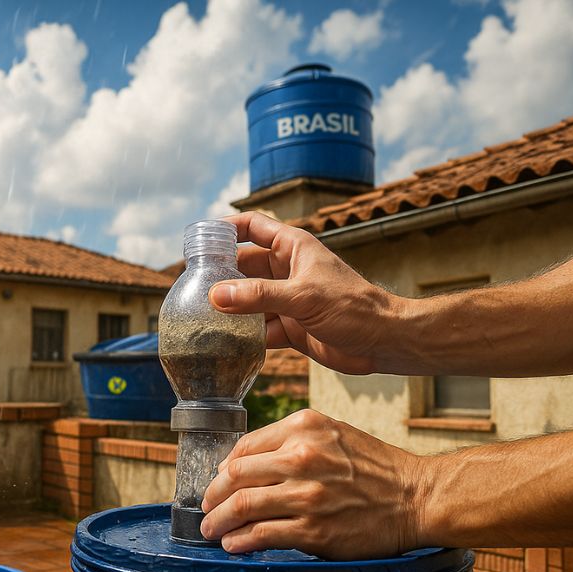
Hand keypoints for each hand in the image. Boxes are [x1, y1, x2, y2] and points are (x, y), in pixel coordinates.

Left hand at [200, 409, 426, 559]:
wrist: (417, 498)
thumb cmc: (374, 468)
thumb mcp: (333, 435)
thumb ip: (290, 442)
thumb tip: (240, 465)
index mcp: (305, 428)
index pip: (245, 448)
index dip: (224, 468)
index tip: (218, 482)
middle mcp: (303, 457)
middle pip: (236, 476)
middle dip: (213, 496)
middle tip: (207, 508)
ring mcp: (308, 495)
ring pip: (242, 506)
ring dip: (219, 521)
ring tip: (212, 529)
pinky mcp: (314, 530)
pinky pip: (262, 535)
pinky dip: (240, 541)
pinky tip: (233, 544)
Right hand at [210, 212, 403, 374]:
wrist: (382, 342)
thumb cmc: (353, 307)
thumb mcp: (303, 296)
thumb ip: (258, 296)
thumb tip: (215, 295)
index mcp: (292, 248)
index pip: (251, 227)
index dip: (224, 229)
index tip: (198, 241)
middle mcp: (286, 271)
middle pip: (242, 267)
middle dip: (218, 276)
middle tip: (190, 288)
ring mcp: (286, 300)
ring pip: (246, 300)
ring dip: (227, 309)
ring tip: (198, 317)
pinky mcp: (288, 327)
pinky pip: (256, 328)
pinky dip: (242, 336)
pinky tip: (223, 342)